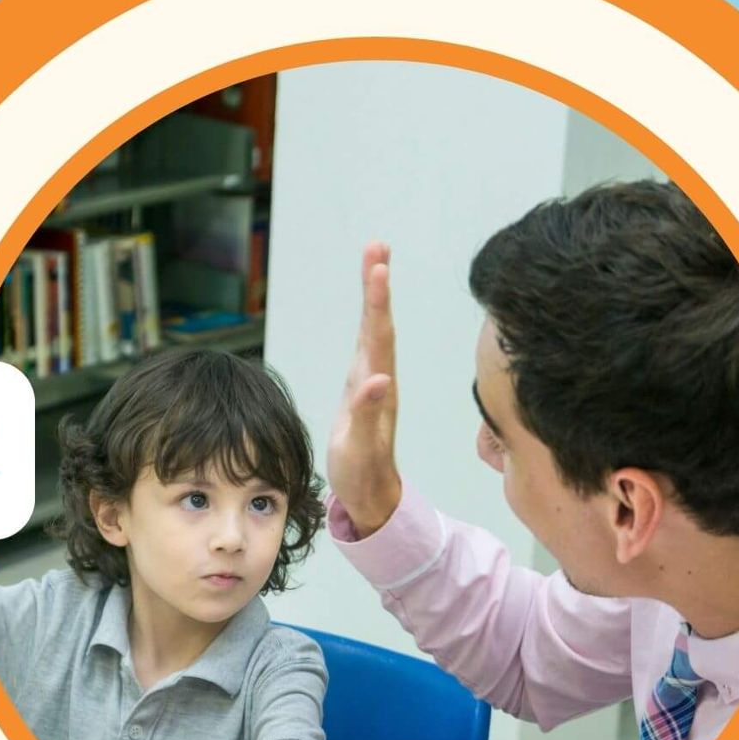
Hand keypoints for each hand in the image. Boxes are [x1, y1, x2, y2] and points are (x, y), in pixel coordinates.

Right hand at [327, 242, 401, 536]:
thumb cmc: (362, 473)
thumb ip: (366, 413)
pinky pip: (368, 342)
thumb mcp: (360, 447)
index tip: (377, 265)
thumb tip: (377, 379)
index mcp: (377, 386)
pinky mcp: (364, 387)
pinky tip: (370, 306)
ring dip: (374, 295)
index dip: (376, 299)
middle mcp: (378, 376)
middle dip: (375, 283)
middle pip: (378, 321)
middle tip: (376, 245)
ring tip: (374, 261)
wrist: (372, 494)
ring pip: (375, 329)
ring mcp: (372, 380)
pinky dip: (369, 318)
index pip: (377, 333)